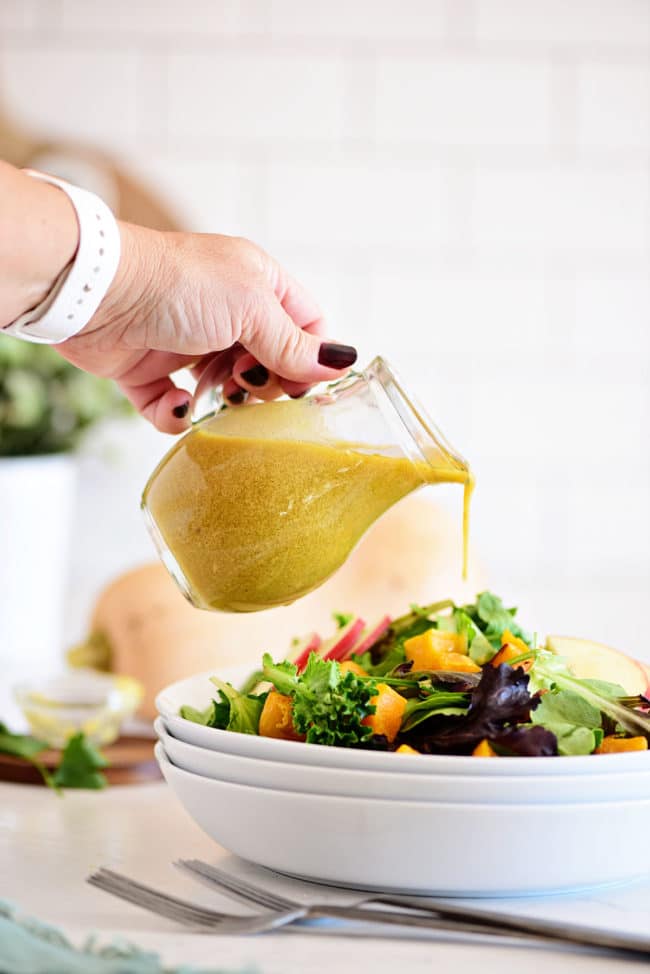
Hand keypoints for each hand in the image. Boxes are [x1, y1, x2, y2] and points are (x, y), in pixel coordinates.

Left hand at [59, 224, 356, 432]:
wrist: (96, 292)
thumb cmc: (177, 284)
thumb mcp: (251, 308)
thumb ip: (294, 343)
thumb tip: (340, 363)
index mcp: (257, 285)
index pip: (306, 327)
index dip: (309, 360)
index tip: (300, 386)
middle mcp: (225, 313)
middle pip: (268, 365)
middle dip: (263, 385)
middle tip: (247, 387)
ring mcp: (187, 343)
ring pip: (224, 391)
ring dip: (223, 404)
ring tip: (214, 397)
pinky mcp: (150, 371)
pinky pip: (177, 407)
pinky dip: (179, 414)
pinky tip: (178, 404)